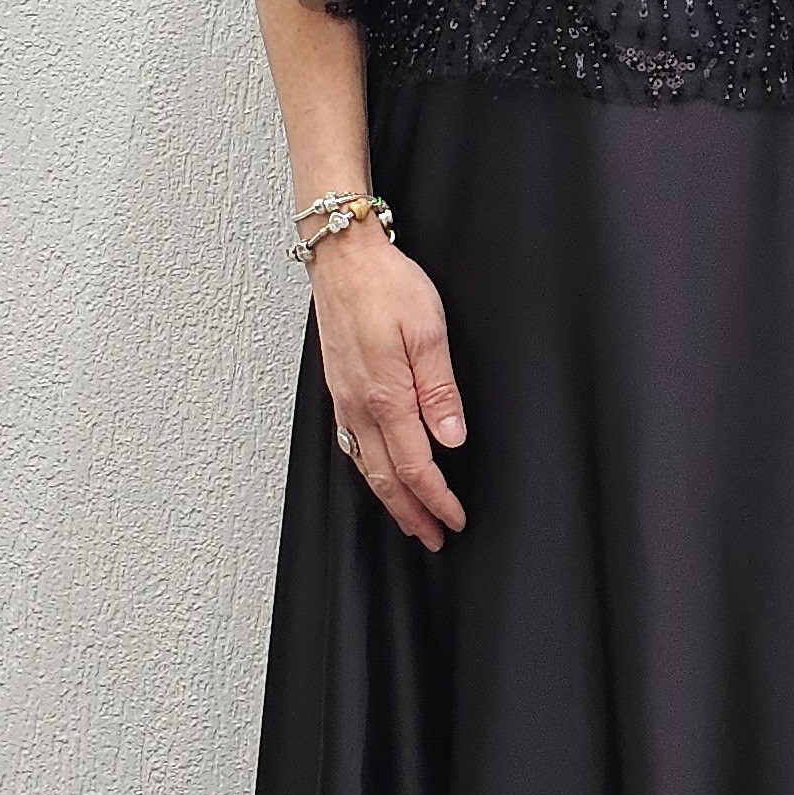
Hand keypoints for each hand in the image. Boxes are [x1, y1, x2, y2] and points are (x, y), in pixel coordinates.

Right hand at [308, 230, 468, 548]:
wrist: (343, 257)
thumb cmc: (387, 285)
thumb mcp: (429, 331)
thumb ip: (439, 389)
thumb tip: (451, 439)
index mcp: (386, 396)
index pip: (416, 466)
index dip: (437, 499)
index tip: (455, 519)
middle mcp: (359, 406)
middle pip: (387, 477)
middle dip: (412, 513)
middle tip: (433, 537)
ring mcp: (343, 399)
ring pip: (366, 466)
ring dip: (389, 499)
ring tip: (409, 519)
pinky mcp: (338, 388)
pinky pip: (351, 444)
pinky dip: (368, 471)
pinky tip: (377, 473)